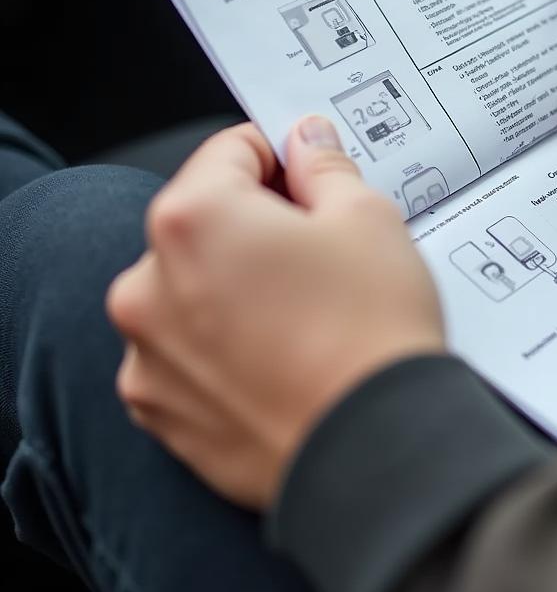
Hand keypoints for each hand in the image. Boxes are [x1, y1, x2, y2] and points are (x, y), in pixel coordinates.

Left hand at [106, 116, 443, 509]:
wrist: (375, 450)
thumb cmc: (371, 330)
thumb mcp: (367, 217)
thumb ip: (323, 166)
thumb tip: (306, 141)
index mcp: (192, 219)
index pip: (231, 151)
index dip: (281, 154)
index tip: (311, 173)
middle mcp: (147, 284)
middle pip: (205, 219)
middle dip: (258, 221)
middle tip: (321, 249)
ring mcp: (146, 353)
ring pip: (192, 284)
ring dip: (236, 281)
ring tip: (304, 310)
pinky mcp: (158, 410)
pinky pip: (187, 347)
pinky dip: (224, 339)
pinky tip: (281, 353)